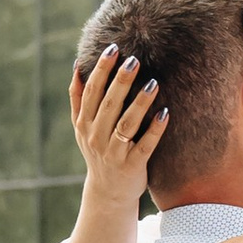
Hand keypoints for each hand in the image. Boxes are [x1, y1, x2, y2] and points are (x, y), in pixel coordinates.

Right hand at [71, 48, 165, 196]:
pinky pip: (145, 146)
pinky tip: (165, 114)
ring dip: (139, 103)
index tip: (112, 49)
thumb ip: (78, 98)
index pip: (92, 92)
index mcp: (84, 124)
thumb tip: (77, 65)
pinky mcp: (132, 166)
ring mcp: (114, 153)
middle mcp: (96, 137)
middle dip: (121, 81)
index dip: (101, 70)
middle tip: (134, 59)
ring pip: (126, 124)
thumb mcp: (82, 127)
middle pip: (109, 105)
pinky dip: (154, 130)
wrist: (108, 192)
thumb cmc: (98, 152)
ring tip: (153, 83)